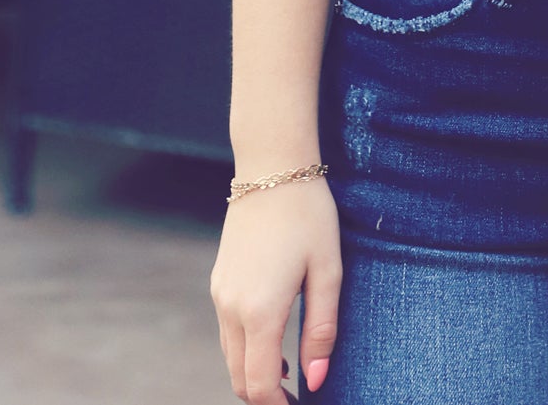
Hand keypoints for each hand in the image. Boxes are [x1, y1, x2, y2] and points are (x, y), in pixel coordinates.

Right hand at [210, 177, 340, 402]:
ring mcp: (220, 294)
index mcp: (260, 311)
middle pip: (239, 378)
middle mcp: (231, 308)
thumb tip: (315, 381)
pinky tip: (273, 338)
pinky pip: (227, 331)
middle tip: (294, 395)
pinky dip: (245, 348)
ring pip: (230, 356)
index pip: (258, 385)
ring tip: (288, 372)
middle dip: (264, 395)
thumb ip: (321, 330)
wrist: (271, 166)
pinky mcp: (219, 280)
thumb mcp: (327, 270)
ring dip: (254, 372)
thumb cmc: (308, 215)